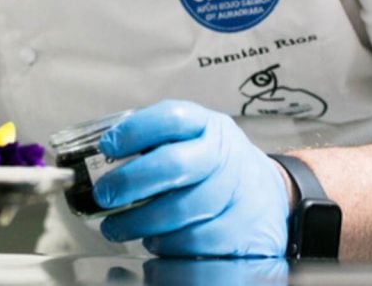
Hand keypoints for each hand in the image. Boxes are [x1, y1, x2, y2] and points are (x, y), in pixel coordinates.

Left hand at [94, 99, 288, 256]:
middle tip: (105, 195)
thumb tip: (100, 159)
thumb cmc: (216, 167)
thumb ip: (157, 144)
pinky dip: (168, 251)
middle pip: (175, 166)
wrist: (271, 195)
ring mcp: (239, 197)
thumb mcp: (196, 139)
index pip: (172, 118)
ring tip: (120, 227)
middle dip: (131, 182)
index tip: (107, 145)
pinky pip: (198, 250)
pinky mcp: (244, 235)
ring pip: (182, 213)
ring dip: (142, 224)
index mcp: (210, 128)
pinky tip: (154, 245)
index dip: (135, 131)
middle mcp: (227, 158)